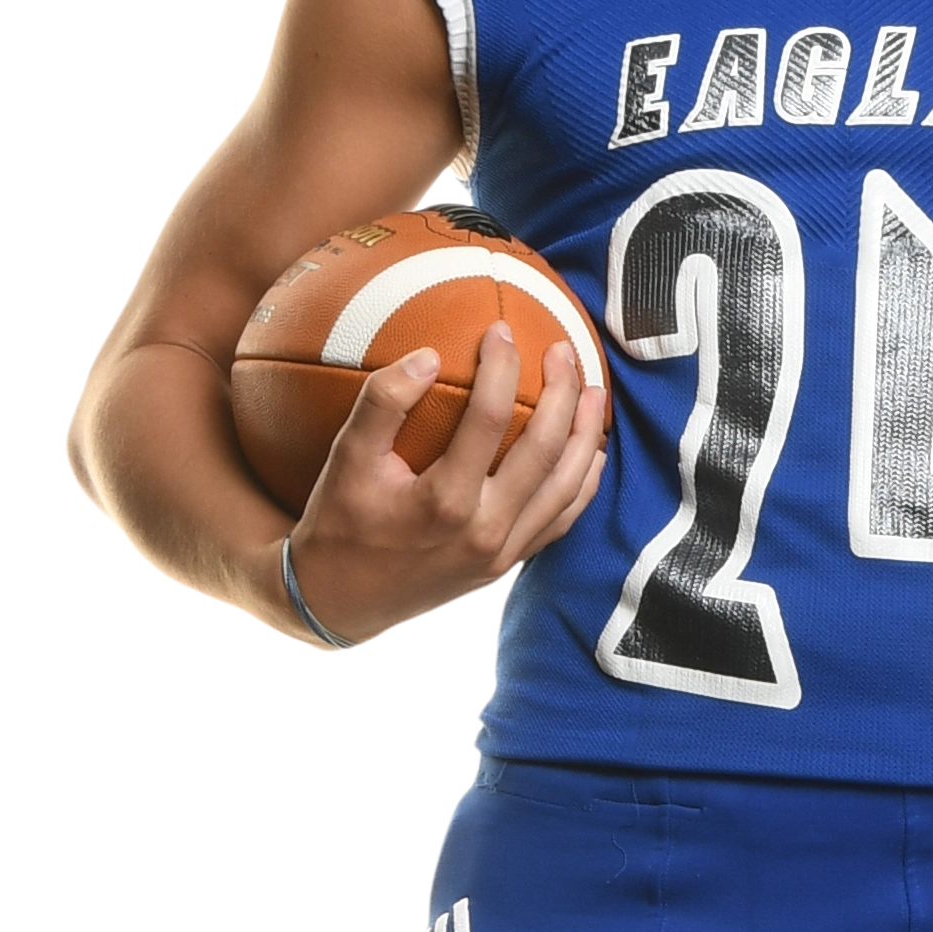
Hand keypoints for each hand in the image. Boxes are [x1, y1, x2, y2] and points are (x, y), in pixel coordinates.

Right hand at [278, 329, 611, 645]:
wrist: (341, 602)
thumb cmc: (338, 524)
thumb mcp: (345, 459)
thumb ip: (382, 403)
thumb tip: (429, 355)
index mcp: (444, 501)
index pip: (489, 418)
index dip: (501, 366)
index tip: (500, 329)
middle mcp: (484, 530)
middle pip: (544, 449)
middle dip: (562, 391)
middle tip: (563, 349)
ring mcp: (502, 553)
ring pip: (566, 487)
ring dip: (585, 434)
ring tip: (594, 390)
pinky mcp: (508, 565)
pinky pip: (561, 520)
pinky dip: (582, 483)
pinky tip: (589, 451)